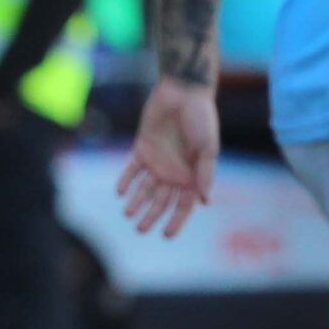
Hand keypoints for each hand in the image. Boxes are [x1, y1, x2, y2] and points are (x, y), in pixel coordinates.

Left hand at [117, 76, 219, 238]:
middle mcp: (174, 172)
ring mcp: (157, 161)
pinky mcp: (142, 148)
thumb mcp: (208, 148)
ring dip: (136, 202)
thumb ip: (205, 174)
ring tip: (128, 214)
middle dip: (151, 216)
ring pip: (144, 188)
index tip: (166, 235)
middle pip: (161, 200)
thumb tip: (205, 201)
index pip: (184, 205)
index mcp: (193, 175)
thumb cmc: (201, 119)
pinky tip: (120, 192)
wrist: (183, 93)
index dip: (176, 220)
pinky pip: (132, 169)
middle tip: (140, 229)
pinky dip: (126, 180)